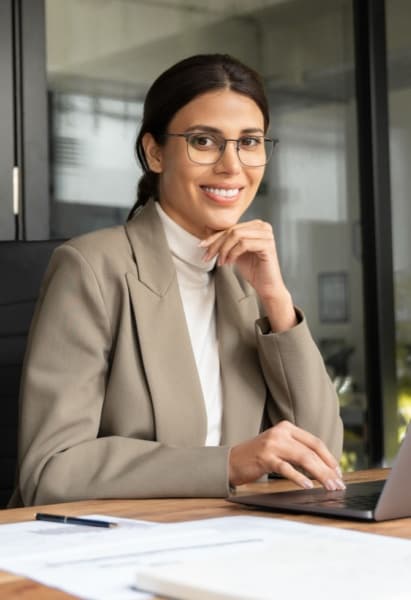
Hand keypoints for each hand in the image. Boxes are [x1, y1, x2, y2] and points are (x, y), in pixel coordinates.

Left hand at [199, 220, 295, 330]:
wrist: (266, 286)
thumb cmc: (253, 269)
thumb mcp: (234, 251)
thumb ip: (225, 240)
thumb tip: (206, 229)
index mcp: (256, 225)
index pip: (230, 227)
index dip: (214, 237)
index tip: (202, 246)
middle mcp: (263, 226)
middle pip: (232, 230)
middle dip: (217, 244)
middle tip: (208, 256)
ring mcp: (267, 235)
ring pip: (236, 235)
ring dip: (224, 250)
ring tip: (221, 262)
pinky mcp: (268, 245)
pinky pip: (244, 244)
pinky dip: (233, 253)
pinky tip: (230, 262)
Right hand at [229, 421, 344, 490]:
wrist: (231, 461)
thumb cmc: (258, 457)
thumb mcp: (279, 447)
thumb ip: (297, 451)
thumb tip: (325, 468)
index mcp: (287, 427)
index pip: (315, 442)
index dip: (329, 458)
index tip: (338, 473)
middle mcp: (281, 432)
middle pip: (311, 451)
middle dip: (328, 469)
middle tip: (339, 484)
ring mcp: (272, 444)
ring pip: (303, 458)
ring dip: (320, 474)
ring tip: (329, 486)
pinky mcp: (265, 457)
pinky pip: (286, 468)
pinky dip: (299, 478)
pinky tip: (308, 485)